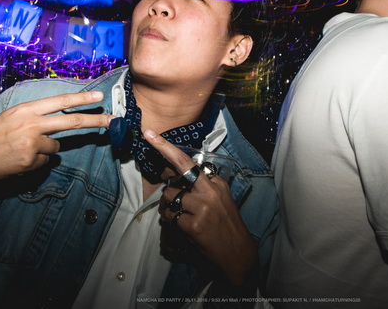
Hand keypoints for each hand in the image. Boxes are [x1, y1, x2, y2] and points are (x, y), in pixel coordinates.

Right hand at [0, 91, 113, 197]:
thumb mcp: (9, 119)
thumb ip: (34, 120)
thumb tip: (57, 129)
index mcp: (25, 110)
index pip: (59, 101)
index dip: (81, 99)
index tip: (100, 96)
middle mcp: (31, 124)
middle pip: (71, 121)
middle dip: (95, 121)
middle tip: (113, 120)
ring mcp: (31, 143)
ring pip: (55, 148)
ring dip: (43, 151)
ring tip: (19, 151)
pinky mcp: (29, 161)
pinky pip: (43, 163)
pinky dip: (33, 164)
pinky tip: (16, 162)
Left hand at [145, 130, 257, 289]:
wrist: (238, 252)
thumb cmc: (226, 224)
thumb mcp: (220, 198)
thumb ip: (201, 185)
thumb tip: (172, 175)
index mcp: (216, 182)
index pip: (188, 161)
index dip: (165, 147)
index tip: (149, 135)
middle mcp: (210, 191)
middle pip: (176, 174)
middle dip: (167, 180)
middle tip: (170, 188)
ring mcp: (202, 207)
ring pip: (170, 196)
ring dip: (169, 205)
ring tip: (180, 214)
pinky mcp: (194, 224)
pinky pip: (170, 216)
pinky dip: (170, 220)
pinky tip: (181, 226)